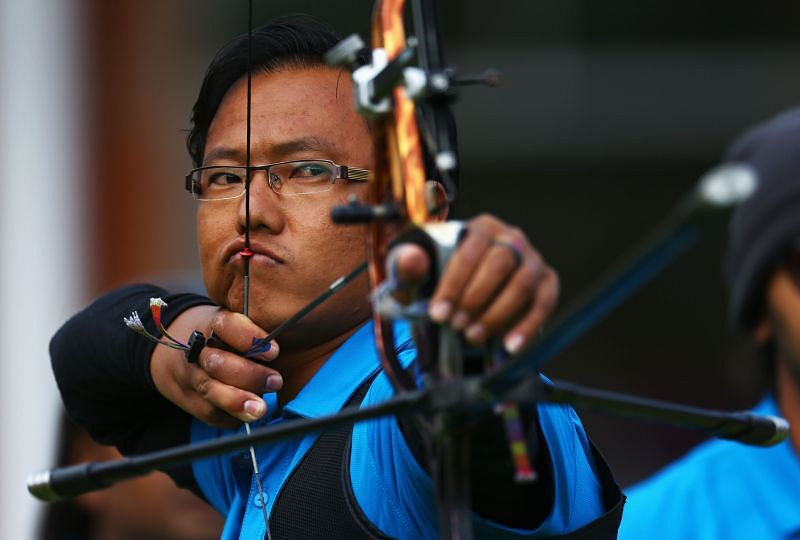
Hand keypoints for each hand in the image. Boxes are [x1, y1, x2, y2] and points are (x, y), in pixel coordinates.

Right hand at [150, 306, 280, 428]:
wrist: (172, 352)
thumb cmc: (218, 337)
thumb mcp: (231, 323)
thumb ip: (253, 332)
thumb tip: (289, 342)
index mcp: (209, 323)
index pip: (226, 325)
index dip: (249, 338)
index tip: (274, 351)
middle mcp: (196, 350)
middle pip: (218, 363)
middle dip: (249, 376)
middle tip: (275, 381)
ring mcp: (189, 377)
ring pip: (210, 391)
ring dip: (237, 402)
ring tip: (260, 409)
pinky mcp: (188, 401)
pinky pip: (209, 413)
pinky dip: (230, 417)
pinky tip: (246, 416)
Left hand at [392, 214, 558, 353]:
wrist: (461, 294)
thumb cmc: (437, 278)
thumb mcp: (416, 273)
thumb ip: (408, 265)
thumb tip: (413, 259)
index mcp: (480, 228)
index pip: (469, 252)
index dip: (453, 285)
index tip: (438, 314)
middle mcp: (511, 237)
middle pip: (500, 264)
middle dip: (475, 299)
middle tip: (455, 325)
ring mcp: (533, 260)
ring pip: (522, 284)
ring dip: (497, 314)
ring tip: (473, 337)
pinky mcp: (547, 282)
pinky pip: (544, 303)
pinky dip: (528, 327)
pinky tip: (510, 347)